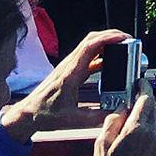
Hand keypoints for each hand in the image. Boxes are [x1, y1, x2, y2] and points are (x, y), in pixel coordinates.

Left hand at [2, 27, 130, 141]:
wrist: (27, 114)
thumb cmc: (45, 115)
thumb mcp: (71, 120)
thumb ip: (94, 117)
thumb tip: (116, 113)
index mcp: (71, 73)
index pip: (90, 46)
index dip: (108, 38)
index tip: (124, 38)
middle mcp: (70, 65)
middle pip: (92, 39)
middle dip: (112, 35)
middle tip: (128, 40)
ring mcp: (69, 66)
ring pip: (90, 44)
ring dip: (107, 41)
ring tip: (123, 47)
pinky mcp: (70, 70)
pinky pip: (88, 55)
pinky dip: (101, 53)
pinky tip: (109, 61)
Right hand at [92, 84, 155, 155]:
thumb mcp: (101, 144)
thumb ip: (112, 121)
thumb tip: (121, 108)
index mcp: (136, 129)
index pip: (145, 99)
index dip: (142, 87)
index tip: (138, 82)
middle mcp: (150, 133)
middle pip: (151, 106)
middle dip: (143, 98)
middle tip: (131, 96)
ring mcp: (155, 142)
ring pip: (152, 118)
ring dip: (143, 113)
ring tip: (127, 117)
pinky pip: (152, 129)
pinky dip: (144, 125)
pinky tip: (131, 132)